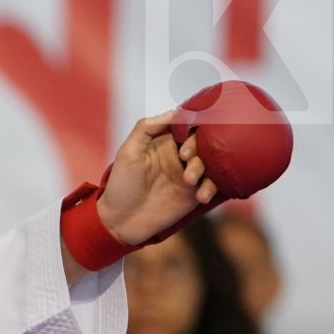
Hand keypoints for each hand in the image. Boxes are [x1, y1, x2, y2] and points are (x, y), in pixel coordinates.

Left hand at [96, 111, 219, 244]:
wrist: (120, 221)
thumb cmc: (121, 184)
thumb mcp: (128, 151)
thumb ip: (147, 128)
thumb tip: (174, 112)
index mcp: (166, 142)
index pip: (188, 126)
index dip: (191, 127)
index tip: (184, 135)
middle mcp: (180, 157)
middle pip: (203, 142)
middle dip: (198, 147)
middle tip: (184, 157)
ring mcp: (189, 175)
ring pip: (211, 163)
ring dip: (203, 168)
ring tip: (188, 181)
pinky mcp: (195, 195)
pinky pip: (213, 186)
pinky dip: (211, 188)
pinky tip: (200, 196)